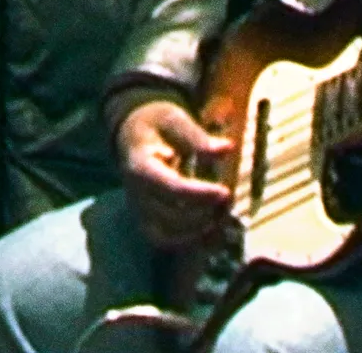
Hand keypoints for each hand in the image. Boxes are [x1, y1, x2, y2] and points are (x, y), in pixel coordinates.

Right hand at [117, 100, 233, 248]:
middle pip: (170, 217)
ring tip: (223, 218)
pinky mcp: (148, 221)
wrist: (133, 135)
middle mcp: (136, 194)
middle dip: (204, 214)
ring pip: (168, 236)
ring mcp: (140, 210)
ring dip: (199, 233)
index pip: (170, 187)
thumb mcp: (174, 120)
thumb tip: (226, 148)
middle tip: (229, 202)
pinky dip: (193, 242)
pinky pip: (169, 242)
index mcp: (139, 167)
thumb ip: (197, 136)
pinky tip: (215, 232)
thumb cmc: (156, 125)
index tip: (226, 192)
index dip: (200, 194)